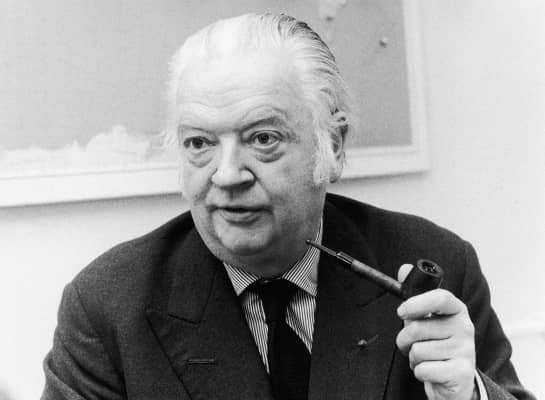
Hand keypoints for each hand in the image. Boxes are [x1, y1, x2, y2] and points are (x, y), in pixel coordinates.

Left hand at [395, 265, 476, 399]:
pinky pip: (423, 369)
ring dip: (414, 358)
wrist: (455, 380)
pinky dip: (419, 372)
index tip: (402, 312)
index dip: (417, 303)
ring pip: (418, 350)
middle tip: (412, 344)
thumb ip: (415, 295)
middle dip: (405, 339)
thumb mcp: (426, 319)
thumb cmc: (436, 345)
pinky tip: (432, 372)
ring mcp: (466, 351)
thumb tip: (404, 268)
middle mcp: (465, 328)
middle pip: (417, 328)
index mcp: (457, 310)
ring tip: (426, 359)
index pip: (440, 297)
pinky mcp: (461, 372)